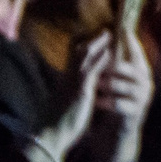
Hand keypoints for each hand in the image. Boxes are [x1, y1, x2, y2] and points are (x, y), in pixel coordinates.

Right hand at [36, 33, 114, 161]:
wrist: (50, 134)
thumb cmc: (60, 119)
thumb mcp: (67, 99)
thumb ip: (73, 88)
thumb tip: (80, 85)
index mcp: (65, 78)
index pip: (72, 54)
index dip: (82, 42)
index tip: (95, 33)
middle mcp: (68, 76)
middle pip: (78, 49)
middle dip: (92, 37)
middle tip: (106, 27)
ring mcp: (73, 81)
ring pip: (84, 55)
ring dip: (98, 42)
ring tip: (110, 32)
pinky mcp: (81, 90)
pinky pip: (91, 70)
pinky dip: (101, 59)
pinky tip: (110, 52)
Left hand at [93, 28, 154, 161]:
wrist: (118, 133)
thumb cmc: (115, 102)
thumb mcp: (117, 82)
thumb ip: (116, 65)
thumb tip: (108, 38)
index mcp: (142, 72)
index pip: (138, 53)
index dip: (131, 41)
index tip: (122, 27)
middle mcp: (146, 83)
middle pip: (130, 68)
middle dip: (113, 65)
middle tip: (98, 62)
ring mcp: (142, 98)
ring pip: (124, 86)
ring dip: (107, 84)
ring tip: (94, 83)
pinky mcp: (135, 113)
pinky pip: (119, 104)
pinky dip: (106, 102)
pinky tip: (96, 101)